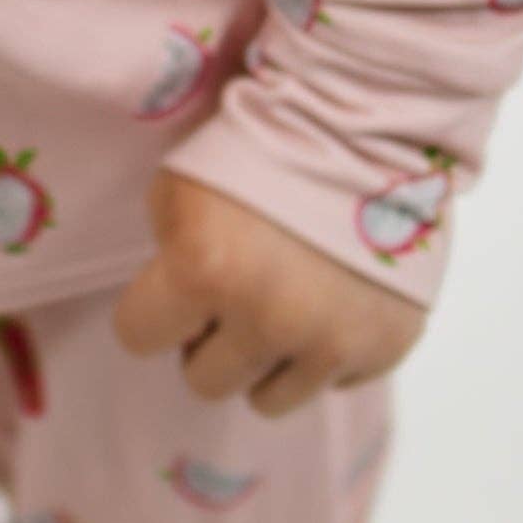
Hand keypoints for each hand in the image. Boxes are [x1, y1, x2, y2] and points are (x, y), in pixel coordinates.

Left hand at [113, 170, 422, 416]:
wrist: (371, 123)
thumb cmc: (263, 142)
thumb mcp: (181, 182)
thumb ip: (167, 253)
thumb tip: (176, 308)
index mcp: (206, 270)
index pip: (138, 336)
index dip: (155, 309)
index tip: (180, 285)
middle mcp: (270, 318)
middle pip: (205, 381)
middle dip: (214, 342)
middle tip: (240, 291)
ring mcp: (332, 341)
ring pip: (269, 398)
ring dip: (269, 358)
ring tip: (288, 298)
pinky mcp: (384, 348)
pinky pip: (333, 382)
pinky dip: (328, 350)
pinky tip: (335, 298)